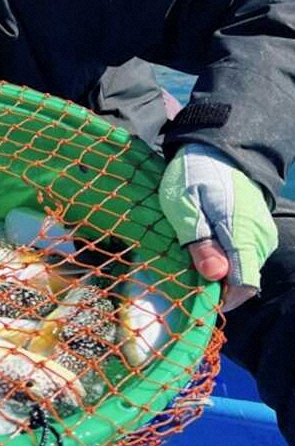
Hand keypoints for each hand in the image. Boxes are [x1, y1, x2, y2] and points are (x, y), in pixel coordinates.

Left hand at [159, 142, 277, 313]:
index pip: (244, 286)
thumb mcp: (184, 205)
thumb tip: (215, 275)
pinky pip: (242, 253)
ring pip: (241, 267)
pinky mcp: (256, 228)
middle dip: (214, 282)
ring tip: (192, 250)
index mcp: (243, 233)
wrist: (216, 147)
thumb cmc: (193, 174)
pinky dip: (223, 255)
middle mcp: (260, 238)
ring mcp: (261, 233)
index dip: (220, 298)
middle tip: (184, 268)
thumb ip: (199, 241)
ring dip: (217, 267)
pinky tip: (204, 241)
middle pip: (241, 279)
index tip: (193, 295)